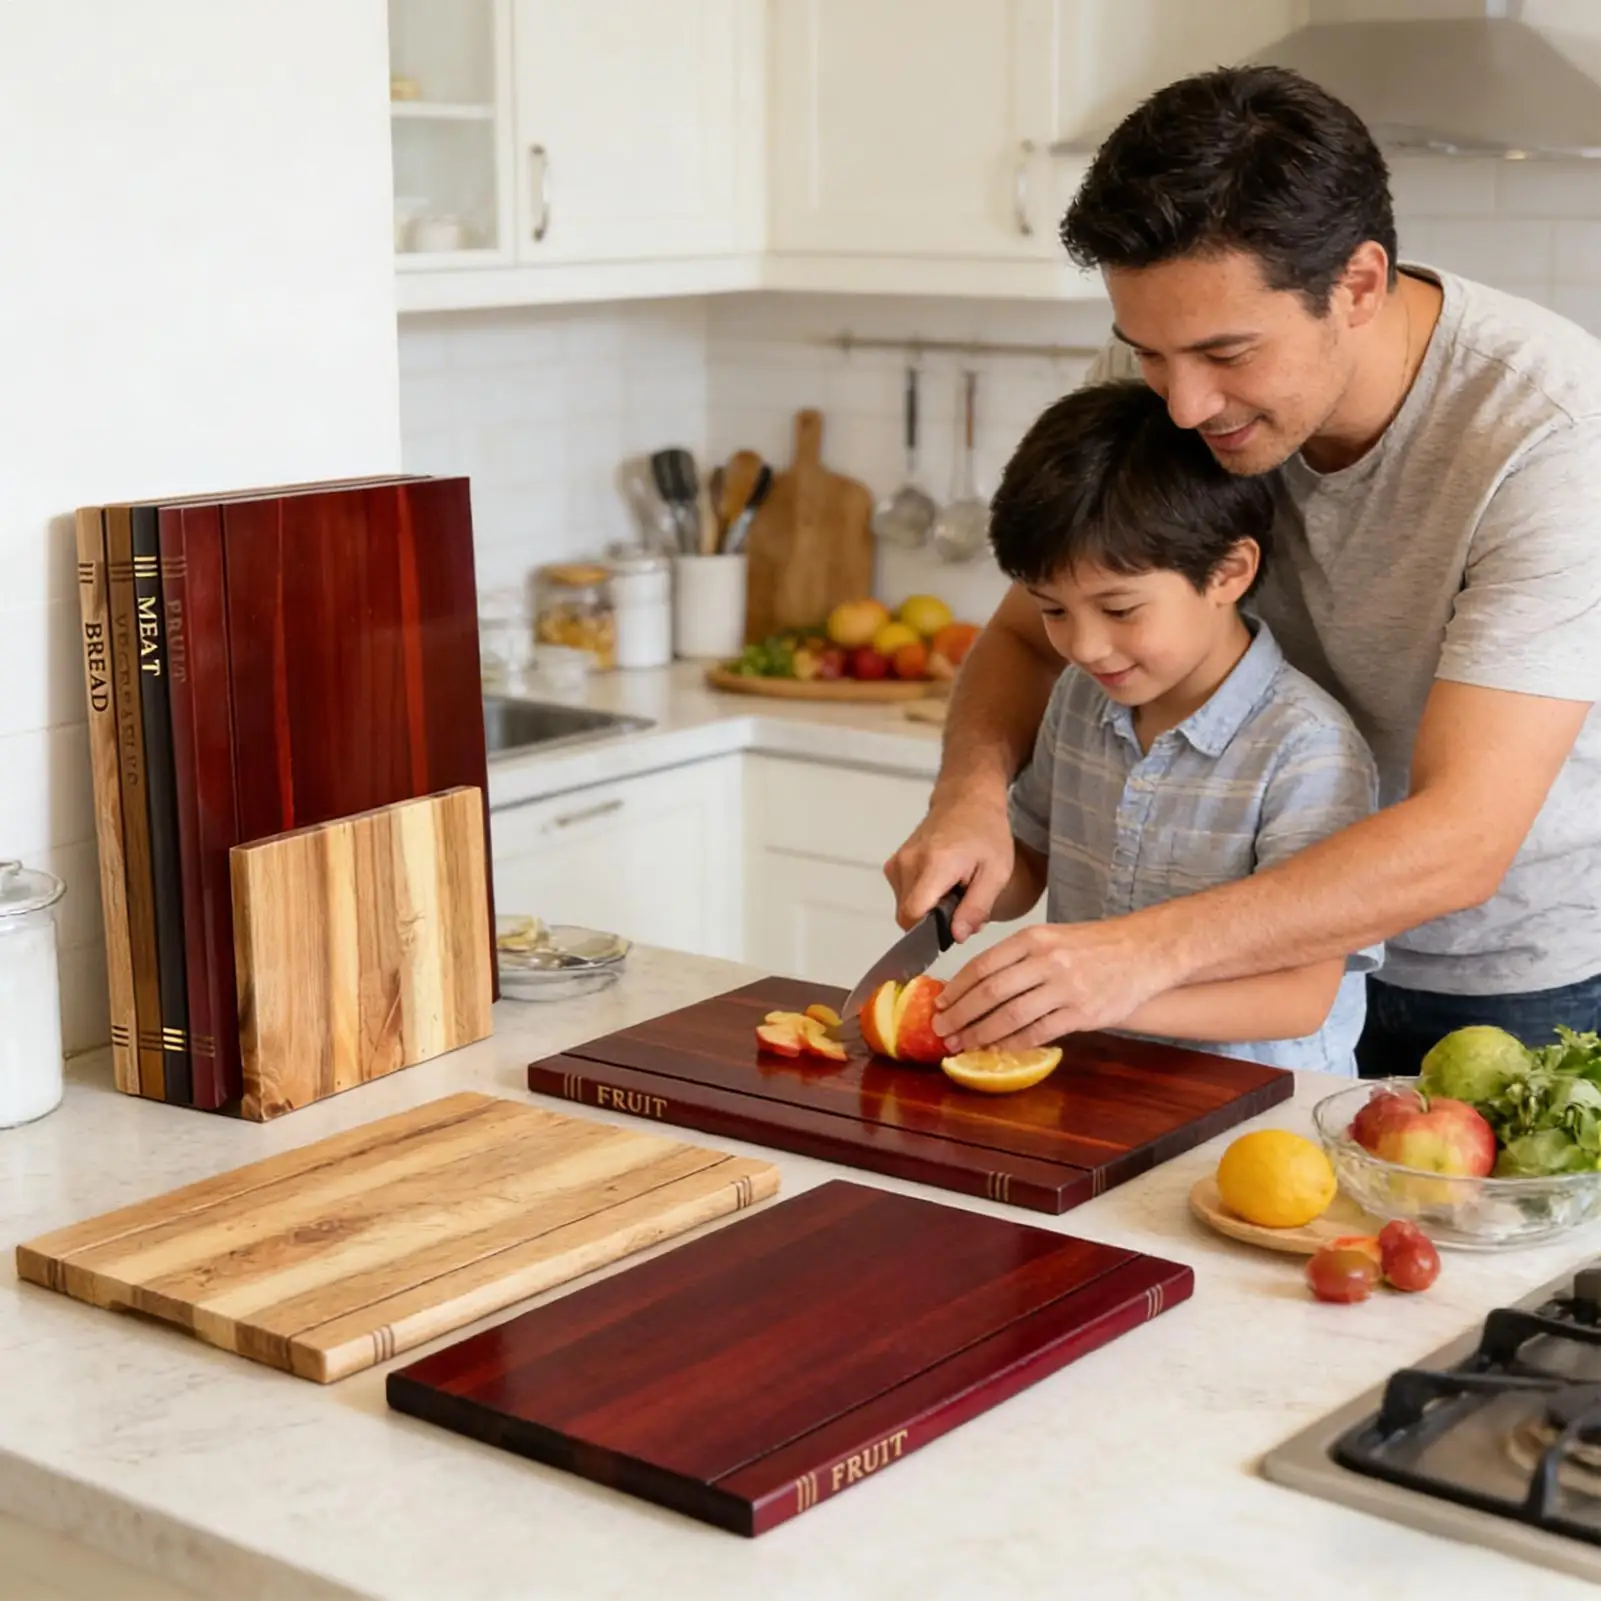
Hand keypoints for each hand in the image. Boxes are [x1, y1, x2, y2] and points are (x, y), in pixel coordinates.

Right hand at [884, 793, 1014, 939]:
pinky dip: (920, 898)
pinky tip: (940, 885)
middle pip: (908, 915)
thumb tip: (956, 936)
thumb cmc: (987, 834)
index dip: (929, 931)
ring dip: (927, 910)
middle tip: (961, 906)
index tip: (952, 927)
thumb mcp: (997, 872)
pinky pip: (902, 895)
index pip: (912, 914)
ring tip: (953, 892)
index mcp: (934, 865)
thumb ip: (977, 907)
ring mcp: (897, 862)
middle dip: (933, 921)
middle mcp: (908, 863)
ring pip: (904, 907)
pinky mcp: (893, 864)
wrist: (967, 800)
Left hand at [934, 919, 1178, 1052]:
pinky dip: (1013, 1043)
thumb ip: (1018, 957)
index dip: (957, 987)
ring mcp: (1066, 988)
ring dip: (980, 1034)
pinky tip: (997, 1048)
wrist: (1145, 950)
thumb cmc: (1095, 945)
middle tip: (941, 1029)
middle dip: (960, 1014)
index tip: (940, 1003)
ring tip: (962, 1044)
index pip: (983, 964)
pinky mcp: (1082, 1013)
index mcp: (1035, 938)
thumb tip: (977, 984)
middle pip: (990, 992)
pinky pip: (1038, 1033)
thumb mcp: (1053, 936)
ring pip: (1010, 1016)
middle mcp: (1047, 960)